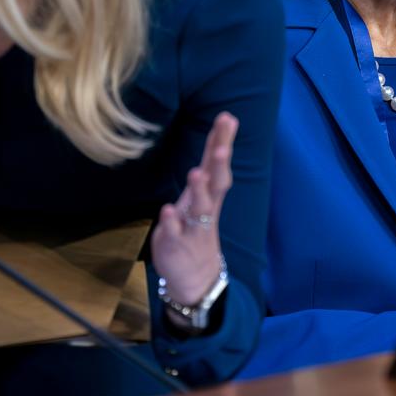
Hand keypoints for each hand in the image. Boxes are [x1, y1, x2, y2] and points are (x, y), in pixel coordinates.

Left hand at [151, 112, 236, 305]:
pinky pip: (175, 232)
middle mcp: (205, 208)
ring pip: (199, 208)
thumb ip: (209, 170)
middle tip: (221, 148)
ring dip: (198, 191)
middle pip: (217, 184)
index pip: (218, 163)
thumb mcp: (203, 197)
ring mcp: (193, 227)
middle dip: (219, 165)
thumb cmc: (196, 228)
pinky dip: (172, 222)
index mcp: (210, 194)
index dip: (222, 141)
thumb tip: (219, 139)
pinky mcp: (176, 244)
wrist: (195, 278)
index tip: (227, 118)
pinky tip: (167, 211)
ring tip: (196, 174)